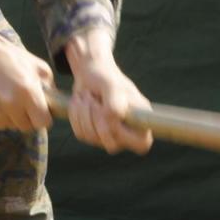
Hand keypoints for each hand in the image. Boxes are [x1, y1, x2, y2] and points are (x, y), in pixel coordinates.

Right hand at [0, 15, 52, 131]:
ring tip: (8, 98)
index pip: (43, 122)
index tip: (40, 111)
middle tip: (23, 103)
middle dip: (28, 117)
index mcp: (29, 92)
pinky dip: (0, 116)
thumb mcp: (36, 65)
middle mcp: (12, 105)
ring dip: (13, 117)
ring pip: (12, 126)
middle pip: (27, 127)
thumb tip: (55, 102)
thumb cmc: (10, 56)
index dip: (43, 117)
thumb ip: (49, 86)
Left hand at [64, 30, 153, 154]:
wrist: (91, 74)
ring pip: (93, 139)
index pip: (141, 144)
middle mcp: (128, 133)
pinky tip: (80, 102)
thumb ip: (115, 103)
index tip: (110, 112)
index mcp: (142, 121)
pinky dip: (76, 116)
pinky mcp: (93, 135)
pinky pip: (81, 134)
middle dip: (98, 119)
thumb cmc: (107, 78)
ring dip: (84, 114)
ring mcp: (110, 136)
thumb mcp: (112, 86)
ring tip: (87, 96)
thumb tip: (111, 121)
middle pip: (112, 145)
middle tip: (94, 99)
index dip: (124, 133)